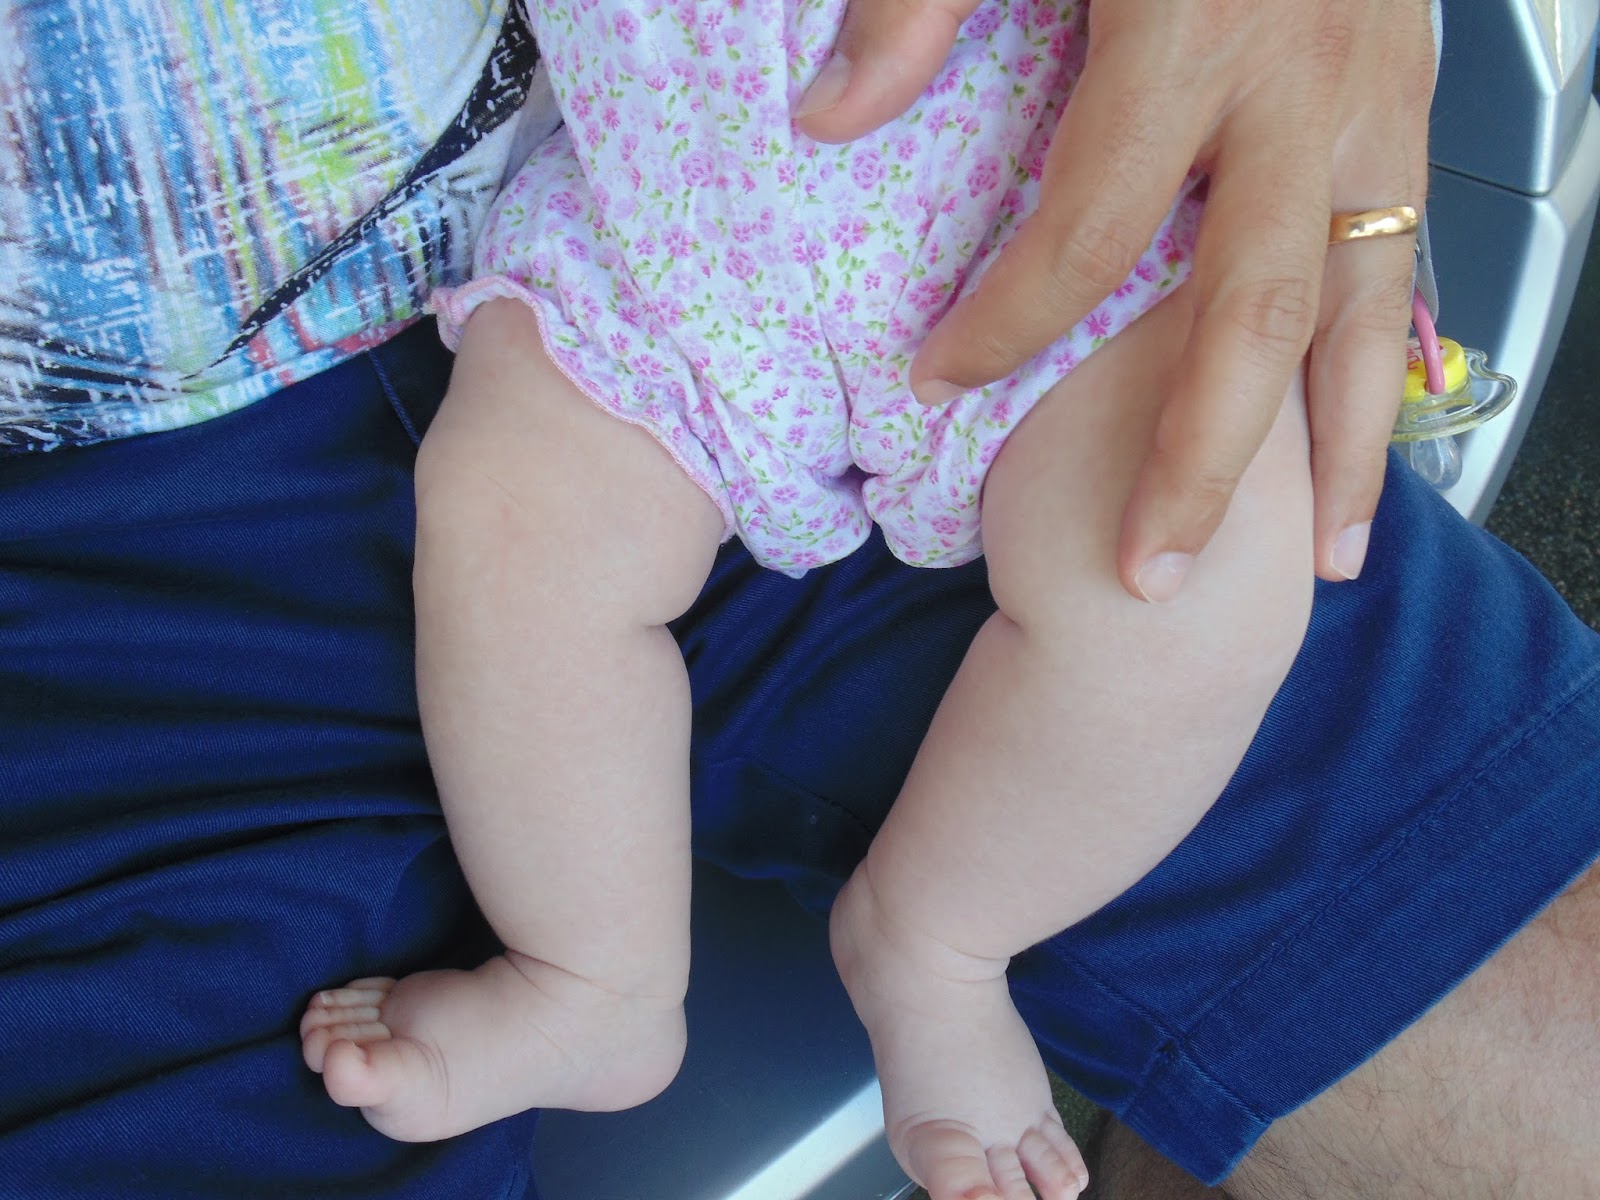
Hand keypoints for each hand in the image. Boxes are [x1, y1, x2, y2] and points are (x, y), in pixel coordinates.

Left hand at [796, 0, 1435, 597]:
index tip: (937, 378)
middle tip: (1151, 575)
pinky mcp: (1417, 95)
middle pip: (1254, 314)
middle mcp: (1302, 85)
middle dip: (1202, 462)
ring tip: (1322, 563)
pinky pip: (1411, 258)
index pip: (1089, 231)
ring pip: (1371, 308)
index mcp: (1192, 29)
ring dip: (1344, 447)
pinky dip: (1393, 361)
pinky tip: (1367, 439)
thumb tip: (830, 119)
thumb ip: (920, 0)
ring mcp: (1380, 96)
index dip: (1006, 322)